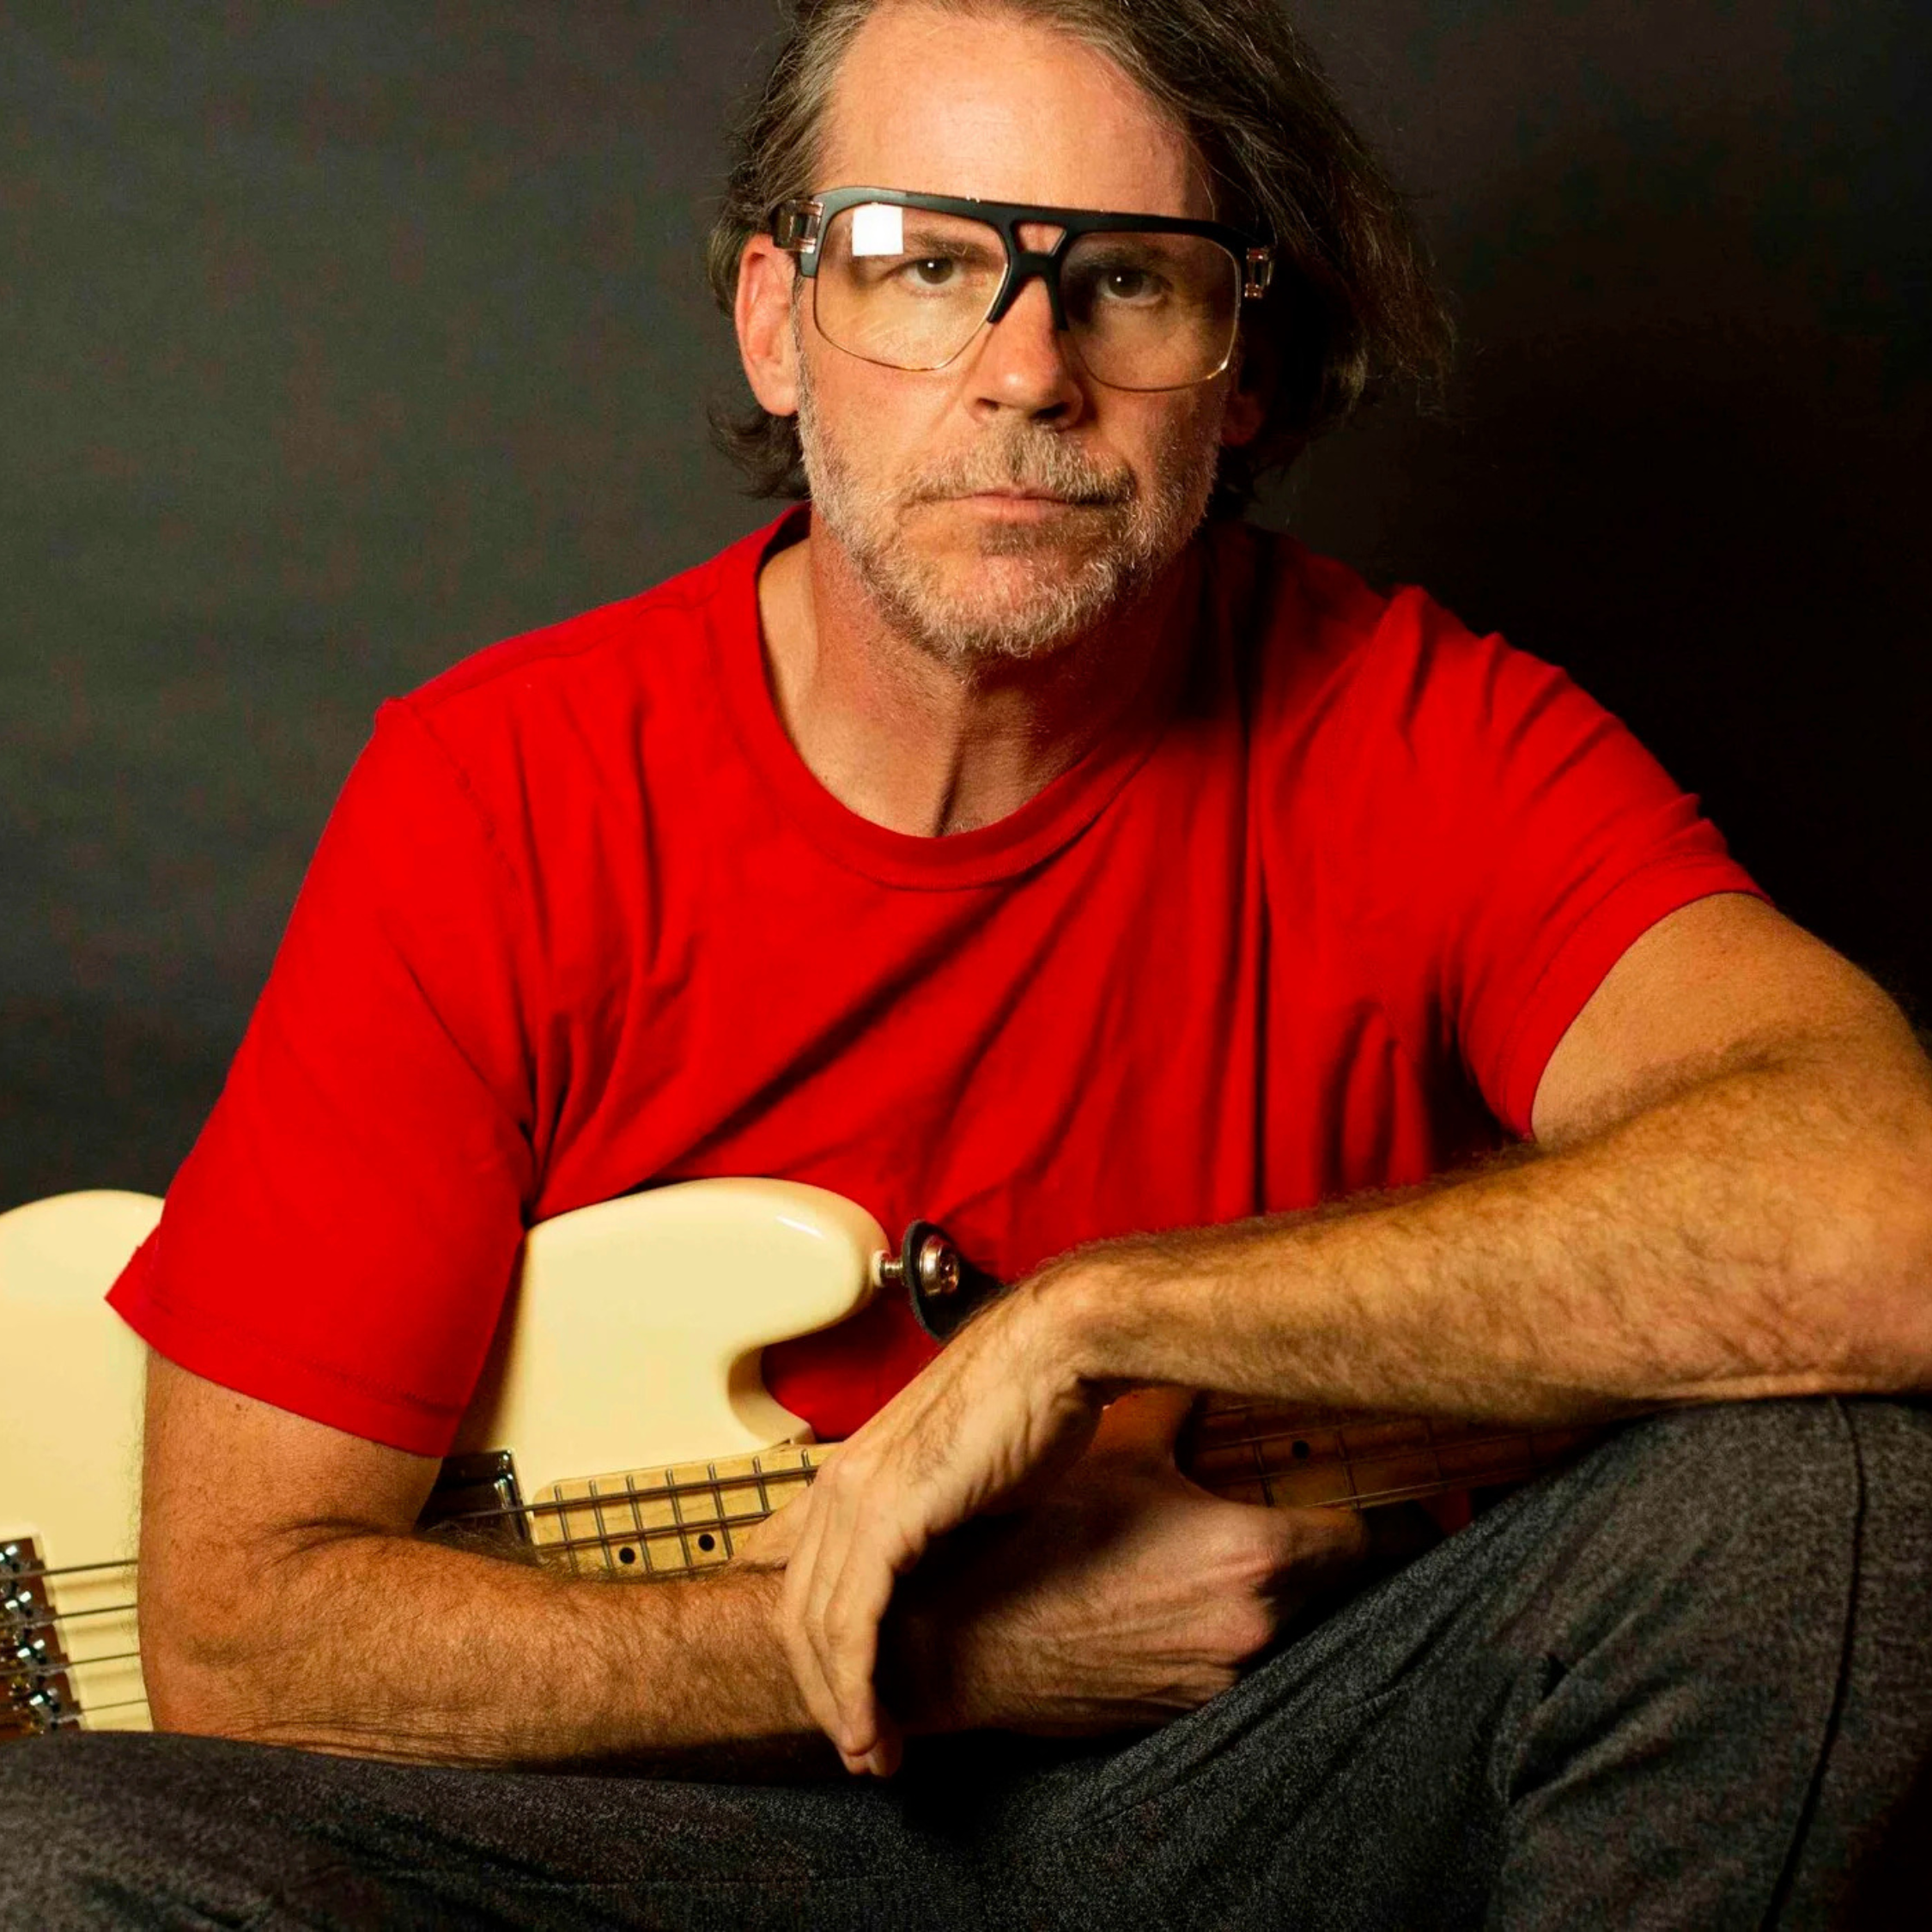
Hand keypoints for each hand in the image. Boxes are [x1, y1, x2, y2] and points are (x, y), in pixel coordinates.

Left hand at [776, 1278, 1105, 1774]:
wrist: (1060, 1345)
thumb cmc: (1032, 1398)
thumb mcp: (969, 1471)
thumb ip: (940, 1515)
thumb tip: (951, 1561)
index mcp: (854, 1470)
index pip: (799, 1573)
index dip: (812, 1646)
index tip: (843, 1701)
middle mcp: (840, 1482)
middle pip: (796, 1612)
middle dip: (822, 1693)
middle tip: (862, 1750)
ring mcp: (857, 1496)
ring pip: (817, 1628)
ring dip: (840, 1705)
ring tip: (872, 1757)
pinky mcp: (889, 1514)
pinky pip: (852, 1621)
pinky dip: (856, 1686)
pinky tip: (873, 1730)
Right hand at [886, 1388, 1369, 1736]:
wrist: (962, 1643)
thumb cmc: (1037, 1540)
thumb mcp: (1117, 1453)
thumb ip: (1177, 1406)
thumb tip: (1203, 1363)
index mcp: (1254, 1557)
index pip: (1369, 1537)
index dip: (1364, 1507)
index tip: (1343, 1486)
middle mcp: (1257, 1630)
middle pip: (1340, 1589)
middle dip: (1318, 1550)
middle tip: (1287, 1508)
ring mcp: (1227, 1683)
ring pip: (1294, 1631)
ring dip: (1277, 1596)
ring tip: (1224, 1554)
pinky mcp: (1191, 1715)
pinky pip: (1243, 1668)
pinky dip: (1230, 1634)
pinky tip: (1181, 1599)